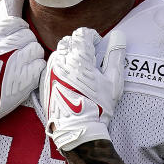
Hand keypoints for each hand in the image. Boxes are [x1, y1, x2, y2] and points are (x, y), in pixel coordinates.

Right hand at [0, 17, 45, 131]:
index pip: (16, 23)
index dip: (19, 29)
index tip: (18, 36)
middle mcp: (7, 46)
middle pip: (29, 35)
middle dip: (26, 44)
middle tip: (21, 54)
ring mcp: (18, 61)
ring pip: (37, 49)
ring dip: (32, 56)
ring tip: (24, 66)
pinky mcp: (27, 77)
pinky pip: (40, 65)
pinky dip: (36, 69)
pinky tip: (28, 75)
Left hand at [40, 27, 125, 152]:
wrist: (76, 130)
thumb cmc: (97, 106)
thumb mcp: (113, 81)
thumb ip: (115, 55)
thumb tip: (118, 35)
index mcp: (79, 58)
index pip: (81, 33)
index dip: (92, 36)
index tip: (98, 44)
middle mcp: (62, 61)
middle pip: (68, 41)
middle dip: (80, 43)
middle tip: (90, 56)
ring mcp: (50, 71)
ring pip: (58, 52)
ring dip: (69, 54)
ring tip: (80, 68)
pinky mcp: (44, 82)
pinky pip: (51, 66)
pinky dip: (61, 66)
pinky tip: (70, 78)